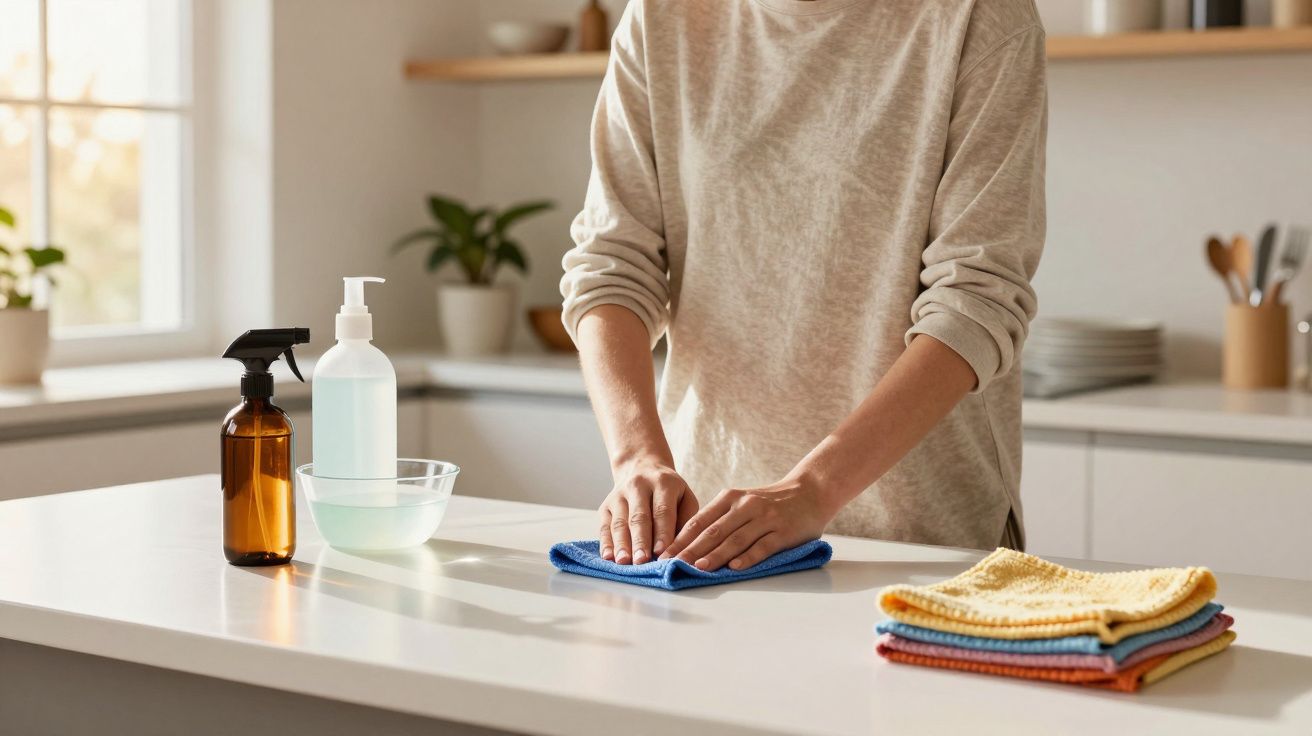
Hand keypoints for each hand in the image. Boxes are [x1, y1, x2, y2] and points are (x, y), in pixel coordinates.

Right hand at [599, 459, 698, 564]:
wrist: (641, 467)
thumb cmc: (669, 491)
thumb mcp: (685, 497)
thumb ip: (686, 520)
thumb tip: (680, 548)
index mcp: (662, 483)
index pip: (662, 510)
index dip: (662, 532)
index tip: (662, 552)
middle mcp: (638, 486)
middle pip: (639, 517)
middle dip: (640, 541)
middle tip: (642, 561)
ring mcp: (619, 496)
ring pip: (619, 523)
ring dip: (621, 544)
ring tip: (624, 562)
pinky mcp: (606, 506)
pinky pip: (604, 526)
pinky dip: (606, 543)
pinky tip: (609, 557)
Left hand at [659, 474, 833, 570]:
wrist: (810, 492)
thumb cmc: (769, 502)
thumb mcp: (741, 502)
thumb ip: (720, 518)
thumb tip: (689, 544)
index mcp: (730, 498)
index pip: (700, 520)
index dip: (680, 538)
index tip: (663, 555)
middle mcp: (746, 506)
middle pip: (713, 531)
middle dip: (691, 550)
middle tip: (673, 565)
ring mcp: (765, 519)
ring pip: (736, 539)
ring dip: (716, 555)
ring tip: (698, 568)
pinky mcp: (783, 532)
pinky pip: (763, 546)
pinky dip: (748, 558)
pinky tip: (735, 568)